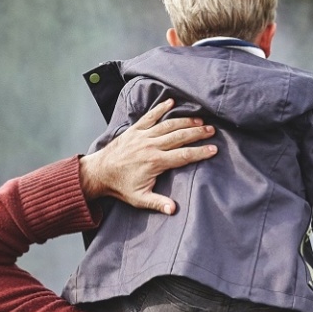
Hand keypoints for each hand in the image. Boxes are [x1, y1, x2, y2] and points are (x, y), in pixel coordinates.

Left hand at [77, 99, 215, 214]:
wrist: (99, 173)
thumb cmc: (120, 187)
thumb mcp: (139, 198)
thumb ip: (158, 203)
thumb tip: (173, 209)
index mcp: (155, 162)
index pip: (183, 155)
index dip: (200, 152)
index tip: (213, 149)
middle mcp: (151, 146)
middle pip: (179, 136)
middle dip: (197, 132)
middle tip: (212, 130)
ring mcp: (142, 136)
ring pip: (168, 125)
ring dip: (185, 121)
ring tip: (199, 120)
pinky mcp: (134, 130)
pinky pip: (150, 116)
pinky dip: (160, 108)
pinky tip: (171, 102)